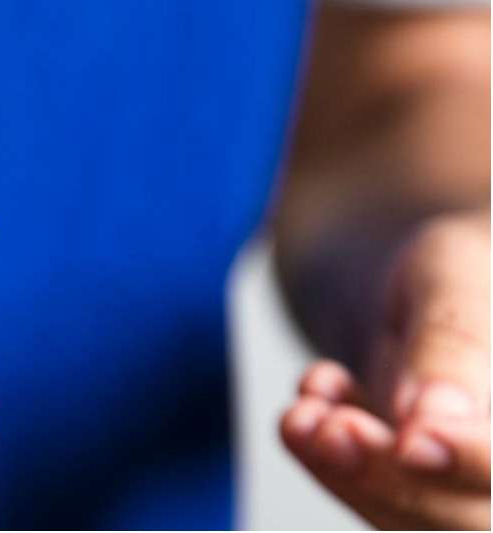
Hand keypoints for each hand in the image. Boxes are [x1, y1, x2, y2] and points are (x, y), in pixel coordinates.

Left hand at [280, 211, 489, 528]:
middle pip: (477, 515)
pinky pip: (384, 505)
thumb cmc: (461, 268)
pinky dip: (333, 463)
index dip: (476, 460)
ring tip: (302, 416)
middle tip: (328, 426)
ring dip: (353, 476)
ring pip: (423, 522)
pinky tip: (312, 399)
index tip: (412, 441)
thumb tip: (429, 418)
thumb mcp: (454, 276)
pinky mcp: (432, 495)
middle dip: (398, 480)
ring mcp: (481, 486)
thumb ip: (451, 341)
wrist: (426, 286)